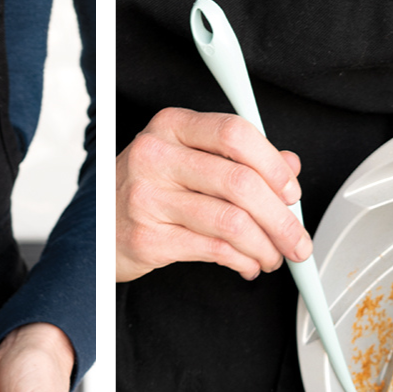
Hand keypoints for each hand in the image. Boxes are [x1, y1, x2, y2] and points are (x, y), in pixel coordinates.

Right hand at [116, 107, 311, 281]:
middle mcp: (156, 156)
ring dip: (265, 247)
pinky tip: (247, 264)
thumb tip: (289, 165)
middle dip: (281, 219)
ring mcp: (148, 198)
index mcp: (172, 127)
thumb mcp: (188, 160)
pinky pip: (214, 250)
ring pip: (232, 222)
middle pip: (240, 183)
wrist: (96, 228)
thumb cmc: (147, 190)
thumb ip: (238, 159)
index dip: (273, 165)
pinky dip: (242, 261)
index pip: (235, 134)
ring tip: (273, 256)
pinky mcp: (148, 238)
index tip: (292, 193)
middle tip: (296, 240)